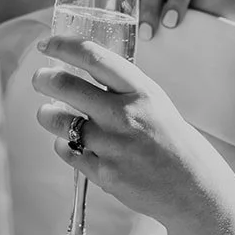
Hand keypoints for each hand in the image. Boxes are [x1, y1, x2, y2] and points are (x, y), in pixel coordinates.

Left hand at [32, 35, 231, 227]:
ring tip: (48, 113)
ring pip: (58, 121)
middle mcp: (125, 115)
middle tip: (39, 79)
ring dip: (47, 114)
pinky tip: (69, 142)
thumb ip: (123, 90)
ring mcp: (113, 146)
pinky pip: (68, 151)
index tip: (46, 44)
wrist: (195, 190)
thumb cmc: (173, 142)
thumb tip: (83, 72)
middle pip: (66, 86)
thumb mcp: (156, 104)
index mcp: (141, 91)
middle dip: (44, 79)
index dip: (63, 46)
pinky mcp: (105, 173)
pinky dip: (63, 145)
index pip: (94, 58)